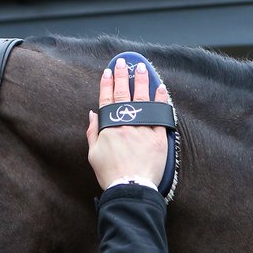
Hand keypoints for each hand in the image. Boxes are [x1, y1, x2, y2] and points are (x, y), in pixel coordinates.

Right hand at [86, 58, 169, 190]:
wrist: (130, 189)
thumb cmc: (110, 174)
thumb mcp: (93, 154)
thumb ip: (92, 132)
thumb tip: (93, 114)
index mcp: (109, 127)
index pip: (107, 99)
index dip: (107, 84)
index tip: (109, 71)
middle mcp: (126, 124)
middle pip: (124, 95)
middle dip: (123, 77)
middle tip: (125, 63)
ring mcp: (143, 130)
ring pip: (142, 101)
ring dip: (142, 82)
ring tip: (142, 69)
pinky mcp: (158, 138)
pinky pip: (160, 116)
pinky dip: (160, 102)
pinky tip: (160, 89)